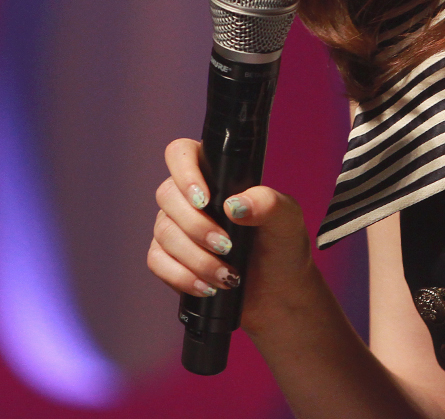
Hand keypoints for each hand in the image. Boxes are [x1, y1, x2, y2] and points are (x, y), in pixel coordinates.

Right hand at [147, 138, 316, 338]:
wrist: (279, 291)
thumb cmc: (282, 246)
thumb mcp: (287, 219)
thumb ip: (268, 203)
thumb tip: (234, 204)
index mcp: (217, 176)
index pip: (182, 154)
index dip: (184, 172)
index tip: (204, 200)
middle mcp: (190, 198)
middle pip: (167, 195)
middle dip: (196, 226)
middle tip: (226, 246)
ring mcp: (176, 227)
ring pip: (163, 232)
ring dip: (195, 258)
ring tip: (226, 274)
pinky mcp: (170, 259)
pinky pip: (157, 261)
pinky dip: (181, 276)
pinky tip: (207, 286)